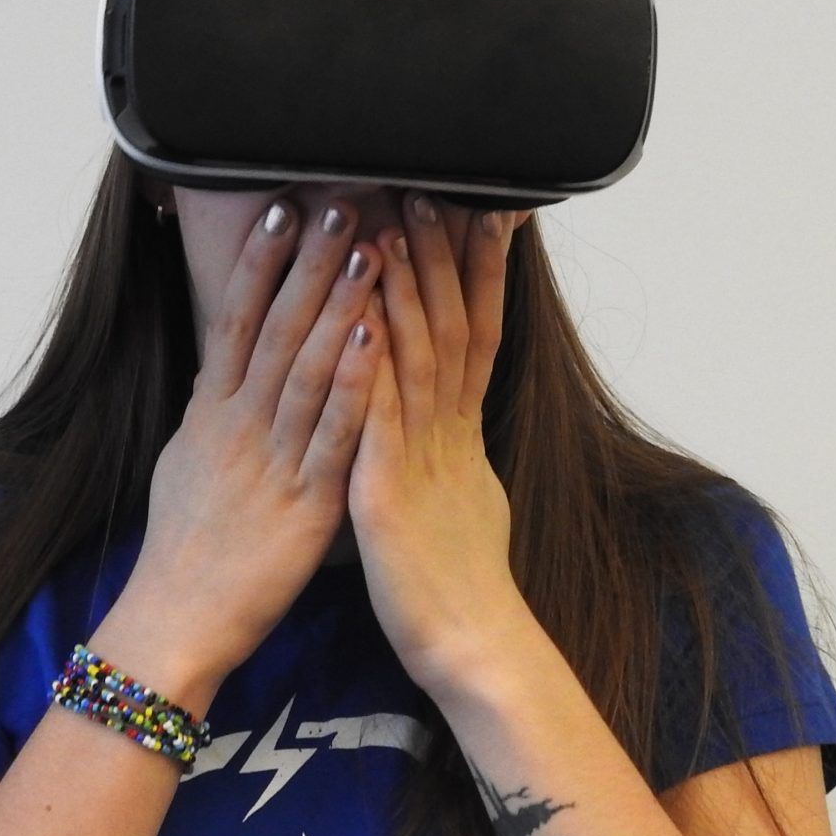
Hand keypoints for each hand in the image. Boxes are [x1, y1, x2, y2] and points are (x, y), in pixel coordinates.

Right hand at [103, 196, 385, 707]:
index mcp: (211, 412)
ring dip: (339, 303)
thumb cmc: (185, 544)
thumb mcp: (187, 460)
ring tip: (369, 246)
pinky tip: (376, 338)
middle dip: (309, 261)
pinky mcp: (305, 501)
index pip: (237, 319)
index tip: (282, 206)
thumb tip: (221, 363)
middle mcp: (238, 424)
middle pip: (276, 328)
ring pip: (306, 368)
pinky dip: (353, 383)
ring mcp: (271, 459)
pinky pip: (332, 433)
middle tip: (339, 198)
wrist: (178, 616)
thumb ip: (211, 408)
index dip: (261, 261)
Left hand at [348, 192, 532, 700]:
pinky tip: (356, 321)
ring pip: (415, 358)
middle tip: (429, 186)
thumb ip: (458, 460)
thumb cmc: (459, 587)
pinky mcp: (388, 493)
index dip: (475, 271)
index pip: (473, 332)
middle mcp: (447, 434)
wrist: (472, 649)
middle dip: (439, 256)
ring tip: (391, 225)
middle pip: (448, 326)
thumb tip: (463, 433)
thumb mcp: (467, 505)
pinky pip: (375, 420)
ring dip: (402, 289)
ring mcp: (421, 459)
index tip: (478, 210)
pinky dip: (367, 367)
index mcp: (459, 435)